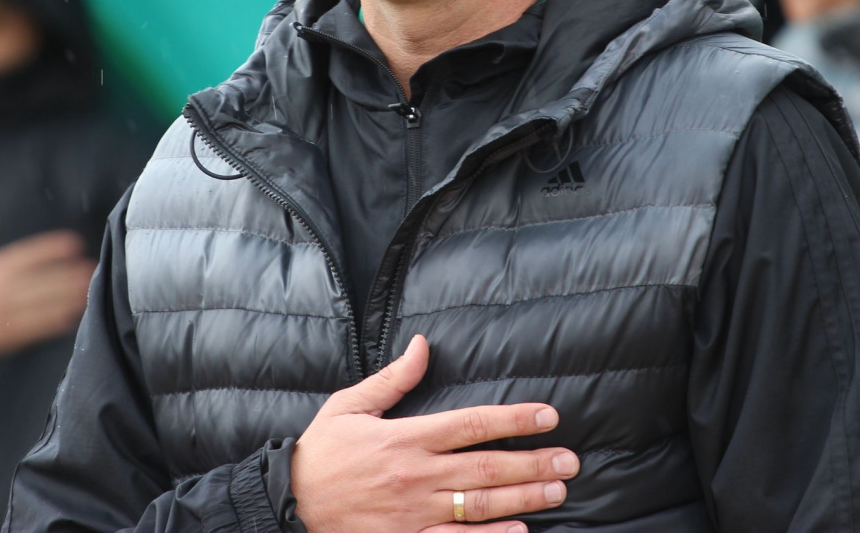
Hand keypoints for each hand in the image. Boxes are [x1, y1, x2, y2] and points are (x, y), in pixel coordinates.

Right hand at [0, 198, 95, 357]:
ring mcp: (5, 318)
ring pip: (43, 306)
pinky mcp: (7, 339)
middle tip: (91, 266)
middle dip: (68, 274)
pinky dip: (55, 323)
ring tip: (89, 287)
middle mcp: (0, 296)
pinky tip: (73, 315)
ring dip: (68, 297)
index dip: (52, 248)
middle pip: (41, 282)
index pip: (27, 257)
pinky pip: (35, 330)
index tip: (74, 242)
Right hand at [292, 335, 577, 532]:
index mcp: (406, 438)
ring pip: (480, 506)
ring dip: (523, 499)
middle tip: (569, 461)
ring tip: (557, 491)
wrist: (290, 501)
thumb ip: (394, 378)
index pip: (471, 424)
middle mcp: (416, 476)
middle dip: (533, 463)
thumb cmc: (322, 451)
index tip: (548, 416)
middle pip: (486, 467)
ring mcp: (414, 513)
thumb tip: (424, 345)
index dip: (514, 419)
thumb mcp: (351, 404)